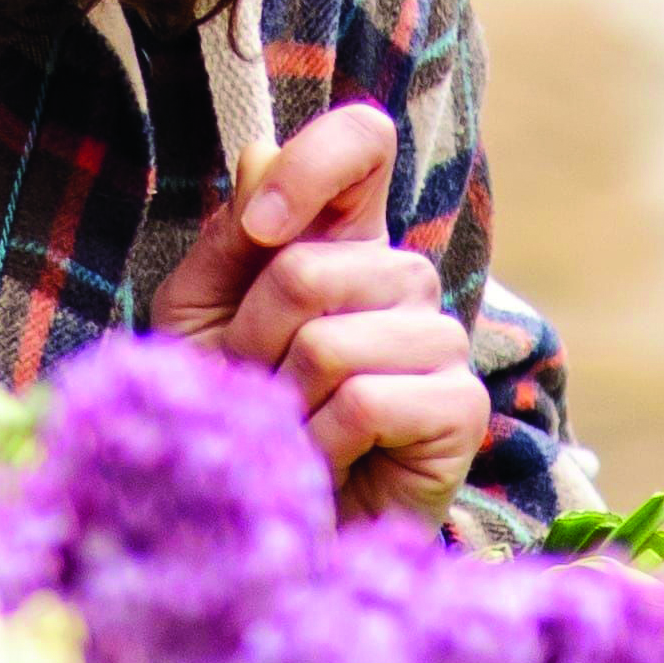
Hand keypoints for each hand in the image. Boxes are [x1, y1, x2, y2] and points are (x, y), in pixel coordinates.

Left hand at [155, 98, 481, 525]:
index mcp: (345, 237)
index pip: (362, 142)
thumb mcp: (203, 316)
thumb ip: (232, 238)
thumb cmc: (234, 413)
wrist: (260, 520)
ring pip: (330, 345)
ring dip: (281, 402)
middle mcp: (404, 279)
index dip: (311, 166)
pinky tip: (324, 462)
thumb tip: (258, 151)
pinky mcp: (461, 408)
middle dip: (250, 343)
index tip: (260, 230)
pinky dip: (320, 443)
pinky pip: (366, 403)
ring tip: (287, 429)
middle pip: (310, 270)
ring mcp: (441, 341)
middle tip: (253, 388)